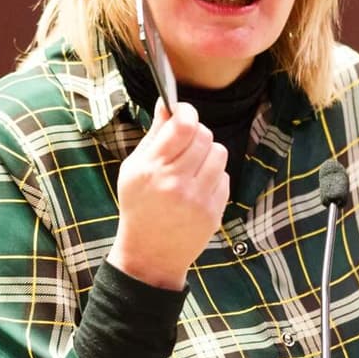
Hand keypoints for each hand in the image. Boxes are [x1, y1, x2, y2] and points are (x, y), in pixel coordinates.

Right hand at [109, 101, 228, 289]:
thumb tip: (167, 103)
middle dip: (196, 133)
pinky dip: (213, 176)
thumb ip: (154, 135)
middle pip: (204, 135)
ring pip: (219, 153)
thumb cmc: (139, 206)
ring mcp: (198, 199)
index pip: (184, 125)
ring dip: (207, 154)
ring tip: (193, 166)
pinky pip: (224, 176)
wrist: (150, 254)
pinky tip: (197, 187)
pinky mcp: (214, 211)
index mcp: (152, 169)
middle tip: (186, 143)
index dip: (186, 112)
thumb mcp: (134, 169)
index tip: (182, 113)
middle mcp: (176, 183)